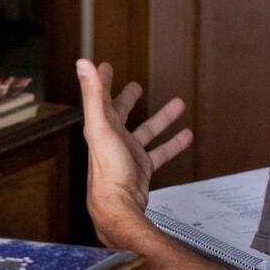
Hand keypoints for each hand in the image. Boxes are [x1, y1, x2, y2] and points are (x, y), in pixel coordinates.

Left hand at [75, 59, 191, 241]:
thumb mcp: (100, 126)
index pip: (100, 97)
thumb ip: (93, 94)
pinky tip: (186, 136)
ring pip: (147, 130)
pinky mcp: (142, 167)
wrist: (119, 205)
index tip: (103, 66)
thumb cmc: (107, 169)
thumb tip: (83, 63)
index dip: (101, 81)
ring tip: (179, 104)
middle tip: (135, 85)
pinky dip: (173, 143)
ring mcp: (128, 153)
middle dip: (127, 98)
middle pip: (122, 113)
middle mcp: (113, 138)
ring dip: (162, 118)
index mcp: (101, 126)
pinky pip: (160, 152)